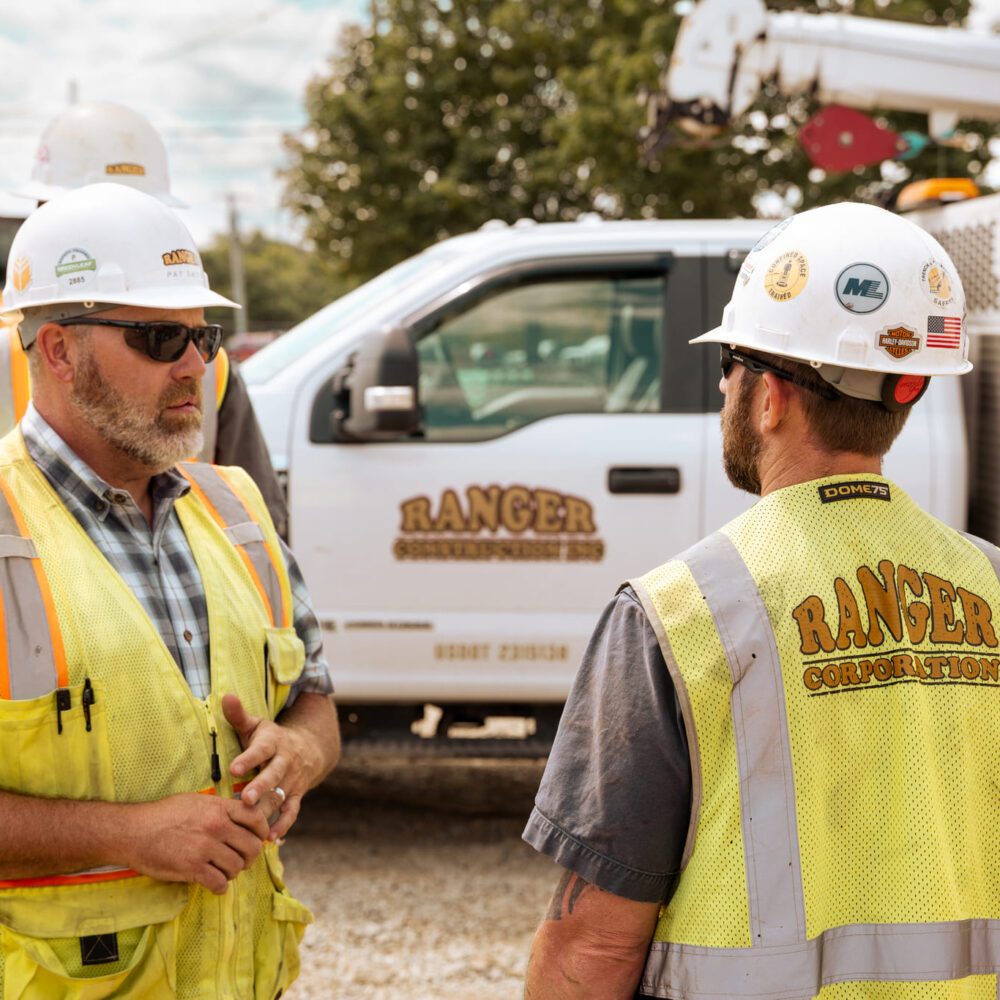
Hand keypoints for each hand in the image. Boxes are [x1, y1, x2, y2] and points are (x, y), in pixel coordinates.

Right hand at [126, 792, 269, 894]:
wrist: (134, 831)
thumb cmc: (164, 814)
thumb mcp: (196, 801)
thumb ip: (220, 809)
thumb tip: (240, 816)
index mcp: (219, 808)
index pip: (256, 818)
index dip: (262, 831)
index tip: (258, 838)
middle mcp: (217, 826)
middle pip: (252, 846)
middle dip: (250, 856)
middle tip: (242, 860)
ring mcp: (206, 848)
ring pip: (238, 867)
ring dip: (233, 872)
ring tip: (223, 871)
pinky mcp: (193, 868)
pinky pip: (220, 883)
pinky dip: (220, 887)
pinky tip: (214, 884)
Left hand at [222, 693, 313, 840]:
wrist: (309, 748)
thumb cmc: (270, 739)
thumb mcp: (257, 725)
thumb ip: (239, 715)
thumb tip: (225, 696)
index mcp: (273, 742)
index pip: (261, 749)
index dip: (248, 759)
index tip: (234, 769)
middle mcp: (285, 761)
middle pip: (274, 774)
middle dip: (261, 787)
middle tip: (246, 799)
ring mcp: (292, 779)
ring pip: (281, 795)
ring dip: (268, 809)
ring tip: (253, 824)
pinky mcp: (297, 795)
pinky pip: (292, 811)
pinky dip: (283, 824)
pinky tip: (270, 838)